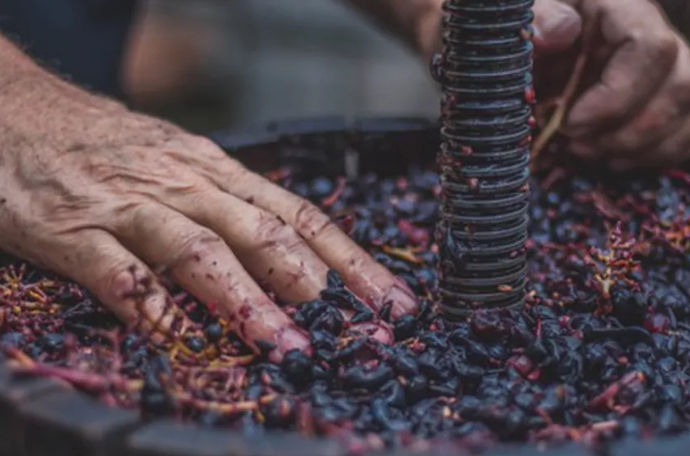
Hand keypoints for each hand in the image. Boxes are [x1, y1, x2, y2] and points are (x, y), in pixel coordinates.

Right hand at [0, 78, 415, 362]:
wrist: (17, 108)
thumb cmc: (112, 145)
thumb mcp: (183, 163)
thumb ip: (231, 206)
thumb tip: (298, 258)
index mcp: (218, 172)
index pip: (300, 215)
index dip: (350, 259)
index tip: (389, 300)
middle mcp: (186, 185)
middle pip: (260, 231)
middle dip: (305, 279)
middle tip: (340, 325)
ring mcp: (130, 206)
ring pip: (197, 250)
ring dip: (242, 298)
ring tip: (278, 340)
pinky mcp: (73, 230)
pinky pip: (117, 271)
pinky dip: (149, 305)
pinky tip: (176, 337)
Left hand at [530, 0, 689, 169]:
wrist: (530, 57)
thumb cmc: (525, 40)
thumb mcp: (519, 22)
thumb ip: (537, 19)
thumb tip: (561, 30)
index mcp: (620, 8)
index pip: (653, 48)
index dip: (618, 97)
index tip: (572, 123)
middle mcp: (658, 32)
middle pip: (686, 86)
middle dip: (631, 134)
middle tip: (578, 146)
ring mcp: (678, 62)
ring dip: (653, 148)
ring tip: (599, 156)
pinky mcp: (683, 92)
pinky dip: (673, 151)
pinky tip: (625, 158)